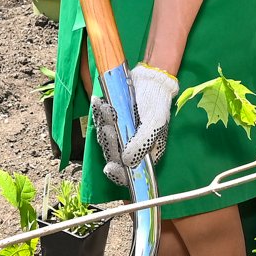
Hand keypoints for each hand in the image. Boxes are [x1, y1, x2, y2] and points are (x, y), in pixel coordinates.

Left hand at [92, 63, 178, 186]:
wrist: (151, 81)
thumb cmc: (157, 105)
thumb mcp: (154, 125)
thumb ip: (141, 144)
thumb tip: (127, 162)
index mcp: (143, 154)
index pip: (129, 172)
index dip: (118, 174)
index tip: (110, 168)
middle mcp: (129, 147)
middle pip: (113, 156)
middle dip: (109, 144)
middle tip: (109, 129)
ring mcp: (119, 134)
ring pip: (105, 138)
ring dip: (103, 125)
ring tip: (107, 110)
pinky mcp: (110, 121)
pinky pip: (100, 121)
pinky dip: (98, 113)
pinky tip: (99, 103)